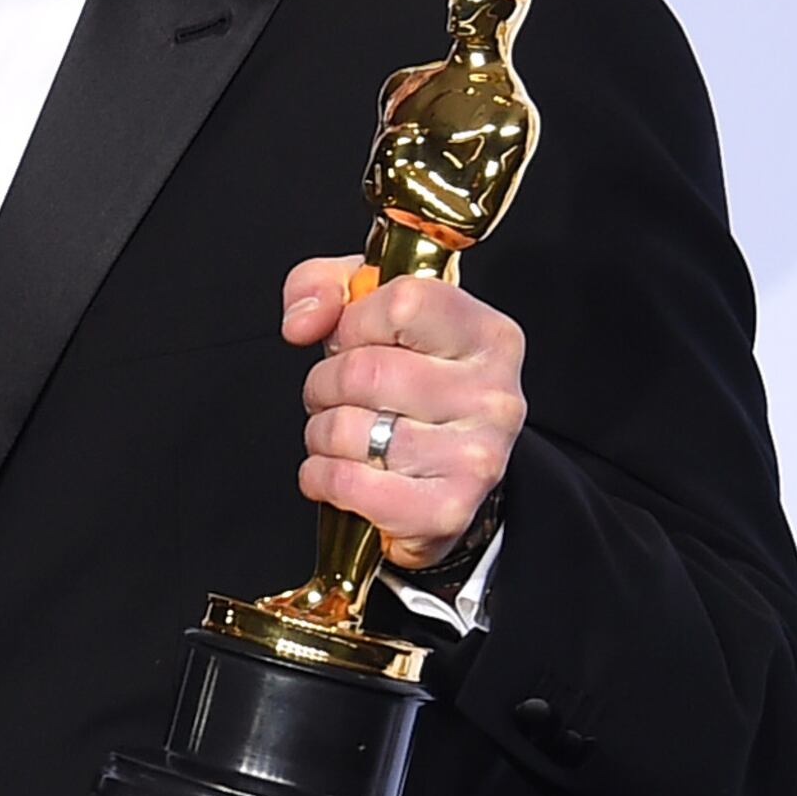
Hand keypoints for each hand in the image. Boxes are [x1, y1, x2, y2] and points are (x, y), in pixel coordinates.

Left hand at [280, 257, 527, 568]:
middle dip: (325, 383)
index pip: (405, 302)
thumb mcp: (369, 312)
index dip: (355, 321)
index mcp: (486, 336)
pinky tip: (337, 471)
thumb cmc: (407, 387)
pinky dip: (321, 477)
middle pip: (365, 371)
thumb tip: (302, 321)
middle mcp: (493, 395)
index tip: (353, 339)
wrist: (441, 477)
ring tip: (343, 433)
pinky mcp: (446, 510)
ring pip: (349, 429)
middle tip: (336, 395)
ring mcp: (476, 456)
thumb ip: (325, 285)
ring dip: (321, 433)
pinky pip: (348, 483)